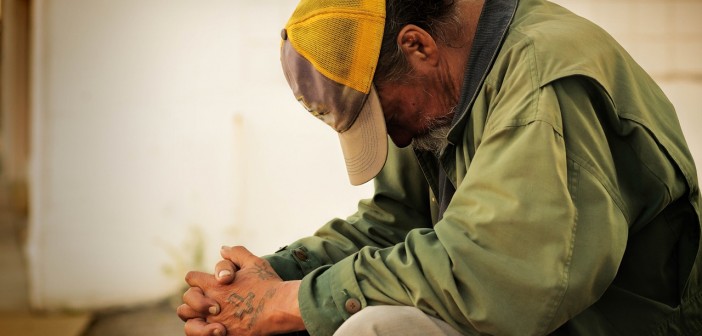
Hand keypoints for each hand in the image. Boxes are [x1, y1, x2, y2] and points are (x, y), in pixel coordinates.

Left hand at [180, 246, 303, 335]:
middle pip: (186, 301)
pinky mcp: (226, 335)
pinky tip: (218, 328)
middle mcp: (211, 304)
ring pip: (190, 324)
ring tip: (209, 317)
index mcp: (214, 285)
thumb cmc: (269, 284)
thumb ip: (236, 253)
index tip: (208, 281)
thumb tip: (222, 249)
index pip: (192, 278)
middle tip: (209, 300)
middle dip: (194, 299)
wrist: (281, 307)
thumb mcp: (254, 262)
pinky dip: (207, 333)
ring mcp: (217, 322)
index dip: (198, 278)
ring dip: (196, 319)